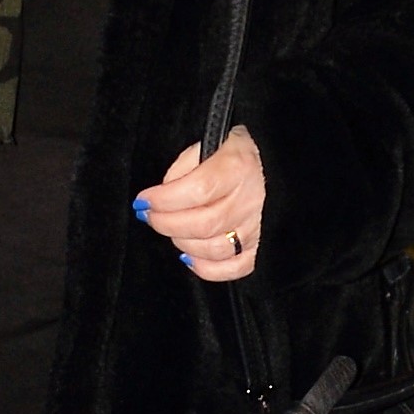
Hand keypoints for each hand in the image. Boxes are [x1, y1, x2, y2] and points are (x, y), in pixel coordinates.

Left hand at [135, 128, 264, 280]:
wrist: (271, 164)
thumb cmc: (232, 153)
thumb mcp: (206, 145)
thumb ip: (183, 168)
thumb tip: (163, 197)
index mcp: (237, 167)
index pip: (197, 190)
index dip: (164, 200)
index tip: (143, 200)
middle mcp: (251, 199)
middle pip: (203, 224)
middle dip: (166, 223)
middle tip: (150, 215)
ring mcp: (258, 226)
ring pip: (215, 249)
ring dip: (183, 243)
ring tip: (172, 229)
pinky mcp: (261, 247)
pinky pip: (235, 268)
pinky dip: (207, 268)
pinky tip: (190, 256)